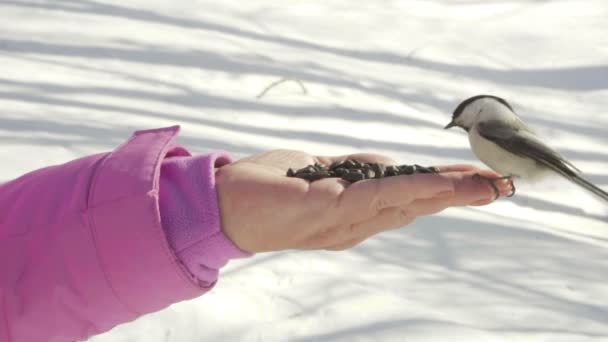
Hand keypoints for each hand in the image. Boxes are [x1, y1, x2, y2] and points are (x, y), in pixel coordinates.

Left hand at [215, 150, 510, 252]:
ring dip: (449, 191)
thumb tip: (386, 165)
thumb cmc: (270, 188)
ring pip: (407, 203)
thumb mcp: (320, 173)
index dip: (446, 192)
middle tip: (501, 186)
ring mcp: (344, 221)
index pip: (410, 201)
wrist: (224, 204)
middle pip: (417, 205)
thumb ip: (355, 172)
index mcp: (357, 216)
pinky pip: (378, 197)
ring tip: (486, 184)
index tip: (481, 181)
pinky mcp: (328, 210)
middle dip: (460, 194)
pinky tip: (441, 182)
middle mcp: (357, 224)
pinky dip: (413, 188)